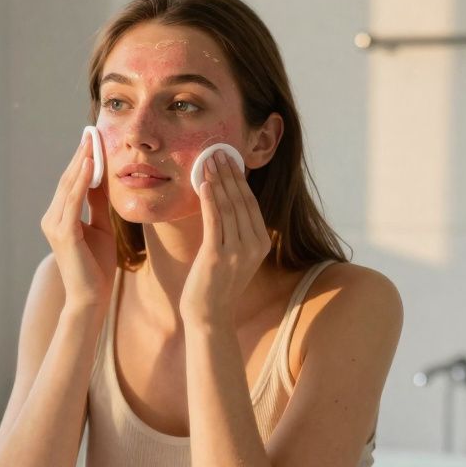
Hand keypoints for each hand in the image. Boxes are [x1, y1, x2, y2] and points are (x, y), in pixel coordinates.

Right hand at [40, 131, 117, 308]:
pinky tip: (91, 164)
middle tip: (92, 132)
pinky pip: (73, 200)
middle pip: (68, 180)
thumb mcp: (101, 227)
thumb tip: (102, 179)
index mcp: (60, 217)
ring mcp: (55, 225)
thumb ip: (98, 204)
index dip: (82, 161)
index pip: (71, 183)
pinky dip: (82, 180)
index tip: (93, 140)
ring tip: (92, 141)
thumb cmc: (97, 267)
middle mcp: (52, 218)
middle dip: (81, 155)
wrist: (92, 297)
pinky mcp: (63, 233)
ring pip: (69, 186)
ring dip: (82, 162)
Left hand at [181, 150, 270, 325]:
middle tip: (217, 152)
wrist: (209, 314)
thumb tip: (224, 195)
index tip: (229, 159)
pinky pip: (214, 221)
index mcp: (261, 243)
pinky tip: (204, 183)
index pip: (250, 203)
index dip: (239, 179)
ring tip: (208, 161)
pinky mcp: (217, 256)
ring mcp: (237, 252)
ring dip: (217, 181)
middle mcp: (253, 246)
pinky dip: (209, 199)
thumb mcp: (234, 253)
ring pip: (228, 207)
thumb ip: (235, 229)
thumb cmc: (217, 282)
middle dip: (228, 174)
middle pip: (241, 201)